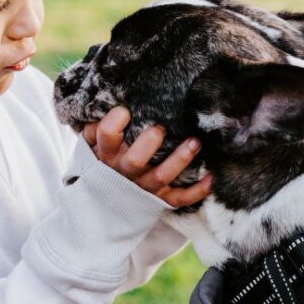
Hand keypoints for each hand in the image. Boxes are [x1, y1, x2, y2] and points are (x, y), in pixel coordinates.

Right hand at [84, 107, 212, 208]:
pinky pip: (180, 198)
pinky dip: (197, 191)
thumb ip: (97, 125)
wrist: (102, 204)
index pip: (108, 135)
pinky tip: (211, 177)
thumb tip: (112, 99)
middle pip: (136, 160)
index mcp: (107, 154)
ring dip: (180, 159)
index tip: (126, 111)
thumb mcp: (92, 145)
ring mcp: (143, 186)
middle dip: (150, 142)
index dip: (116, 121)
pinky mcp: (160, 199)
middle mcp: (125, 171)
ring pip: (162, 176)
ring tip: (195, 142)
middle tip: (160, 128)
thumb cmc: (103, 163)